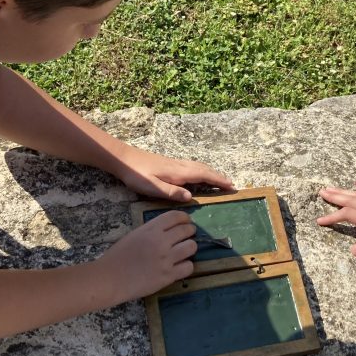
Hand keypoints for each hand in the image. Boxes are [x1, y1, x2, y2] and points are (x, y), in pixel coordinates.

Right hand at [98, 210, 196, 302]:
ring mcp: (166, 259)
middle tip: (187, 236)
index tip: (187, 222)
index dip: (185, 218)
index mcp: (151, 228)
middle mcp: (161, 241)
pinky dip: (186, 266)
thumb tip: (170, 230)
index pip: (176, 216)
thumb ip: (152, 231)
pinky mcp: (168, 276)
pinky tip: (180, 267)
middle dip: (190, 232)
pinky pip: (188, 267)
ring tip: (184, 252)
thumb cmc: (118, 256)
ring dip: (189, 248)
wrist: (110, 278)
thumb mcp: (135, 234)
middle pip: (187, 230)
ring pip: (191, 247)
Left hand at [114, 146, 233, 201]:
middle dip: (219, 176)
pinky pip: (193, 166)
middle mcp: (180, 165)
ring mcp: (176, 163)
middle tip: (231, 185)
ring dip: (211, 172)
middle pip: (204, 169)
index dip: (218, 180)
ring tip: (220, 180)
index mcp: (179, 172)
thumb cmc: (137, 175)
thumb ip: (172, 192)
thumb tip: (191, 197)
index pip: (204, 175)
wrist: (124, 159)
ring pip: (199, 166)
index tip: (231, 186)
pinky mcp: (170, 163)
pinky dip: (202, 170)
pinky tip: (200, 175)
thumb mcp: (153, 187)